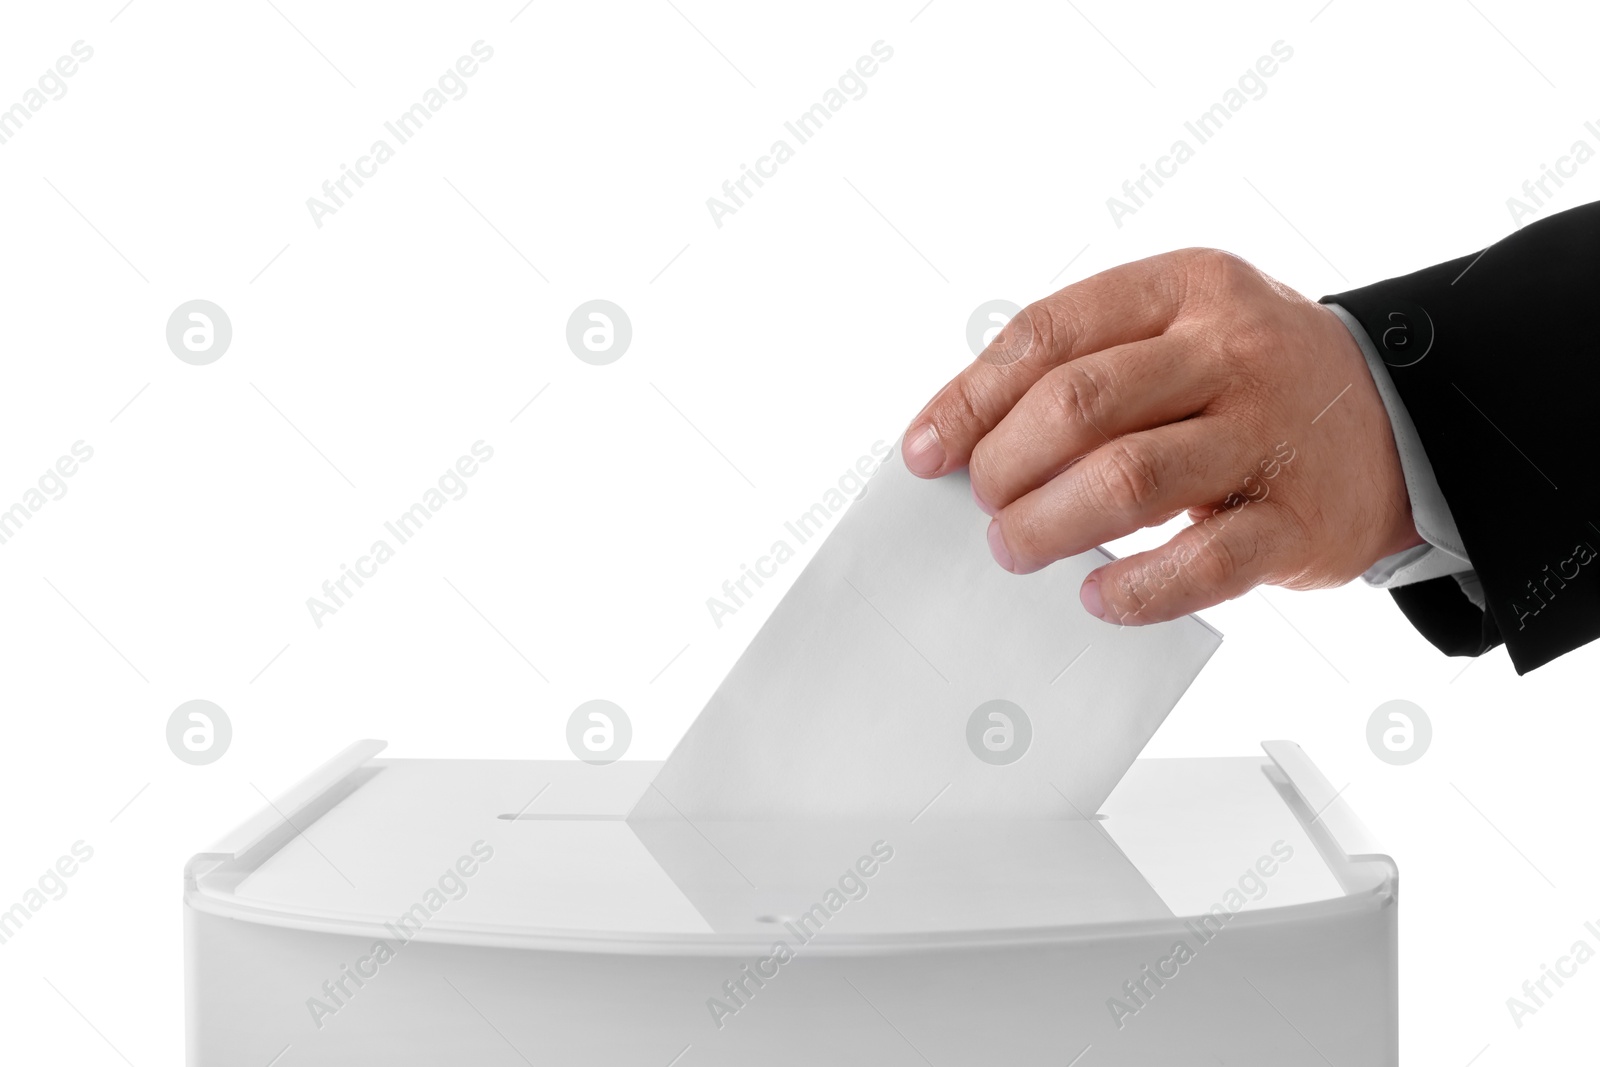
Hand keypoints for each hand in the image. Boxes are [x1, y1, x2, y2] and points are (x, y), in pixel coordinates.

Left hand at [902, 248, 1422, 623]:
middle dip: (1005, 464)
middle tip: (985, 505)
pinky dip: (1136, 586)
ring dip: (1050, 522)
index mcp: (1183, 287)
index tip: (923, 453)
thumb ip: (1086, 368)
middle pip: (1080, 402)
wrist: (1400, 424)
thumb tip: (961, 442)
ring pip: (1131, 478)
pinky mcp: (1301, 518)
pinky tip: (1096, 595)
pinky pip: (1204, 561)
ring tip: (1015, 548)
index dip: (970, 399)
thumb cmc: (1247, 382)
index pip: (1047, 333)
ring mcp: (1270, 431)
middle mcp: (1230, 348)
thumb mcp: (1177, 334)